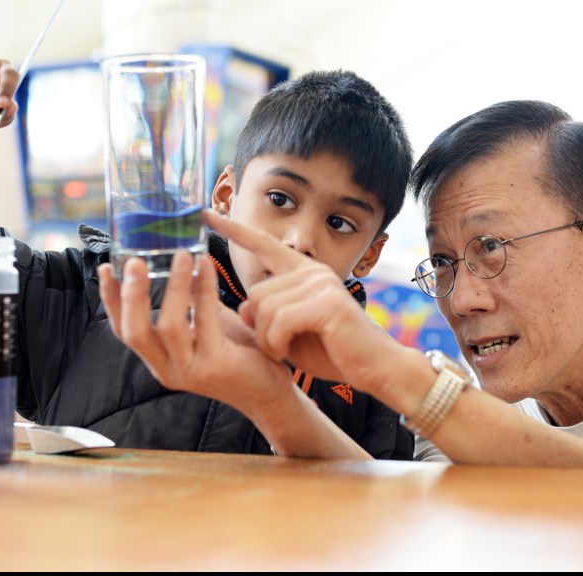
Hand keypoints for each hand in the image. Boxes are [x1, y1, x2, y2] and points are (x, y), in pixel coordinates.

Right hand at [97, 252, 295, 413]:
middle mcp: (167, 370)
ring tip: (181, 254)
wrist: (270, 392)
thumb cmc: (239, 354)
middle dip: (130, 295)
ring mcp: (190, 371)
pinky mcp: (216, 367)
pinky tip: (207, 266)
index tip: (104, 269)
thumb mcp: (207, 326)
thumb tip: (178, 259)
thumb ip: (190, 302)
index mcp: (159, 359)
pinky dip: (204, 290)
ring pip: (168, 326)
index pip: (123, 330)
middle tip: (134, 260)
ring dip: (173, 287)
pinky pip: (205, 320)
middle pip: (134, 332)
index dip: (111, 301)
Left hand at [205, 210, 398, 393]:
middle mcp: (313, 271)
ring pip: (265, 308)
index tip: (207, 214)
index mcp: (304, 272)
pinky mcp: (327, 304)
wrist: (374, 368)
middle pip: (256, 292)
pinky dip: (277, 343)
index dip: (235, 230)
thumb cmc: (334, 352)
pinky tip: (289, 352)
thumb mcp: (289, 334)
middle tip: (275, 348)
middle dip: (258, 327)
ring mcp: (321, 284)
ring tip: (283, 352)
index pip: (265, 244)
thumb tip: (242, 307)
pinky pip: (280, 321)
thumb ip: (266, 318)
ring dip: (267, 339)